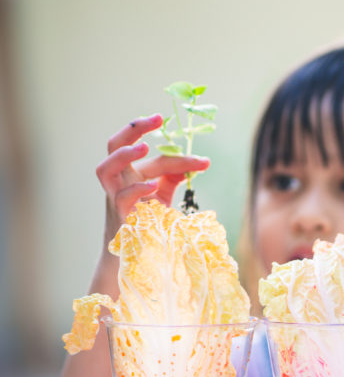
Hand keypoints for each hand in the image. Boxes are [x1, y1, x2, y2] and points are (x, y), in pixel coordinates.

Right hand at [96, 113, 209, 246]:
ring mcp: (115, 198)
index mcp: (132, 175)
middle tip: (157, 118)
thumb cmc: (148, 226)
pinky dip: (136, 190)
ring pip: (105, 168)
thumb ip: (173, 179)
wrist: (136, 258)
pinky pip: (121, 198)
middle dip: (134, 128)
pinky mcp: (119, 217)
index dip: (182, 159)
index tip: (205, 162)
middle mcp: (120, 182)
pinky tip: (152, 186)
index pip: (157, 158)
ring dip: (123, 155)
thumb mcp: (163, 199)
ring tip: (143, 148)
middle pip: (114, 145)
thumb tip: (197, 162)